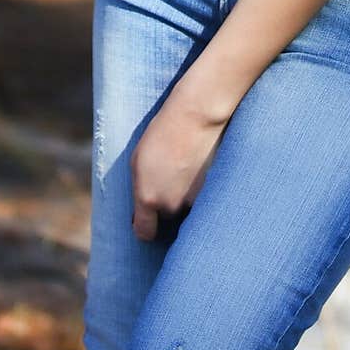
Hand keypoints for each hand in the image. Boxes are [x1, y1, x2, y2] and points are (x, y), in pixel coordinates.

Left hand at [129, 96, 229, 241]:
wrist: (196, 117)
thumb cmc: (162, 133)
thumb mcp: (137, 160)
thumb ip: (140, 189)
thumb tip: (142, 208)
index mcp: (148, 198)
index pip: (145, 232)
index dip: (144, 227)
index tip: (147, 220)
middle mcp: (171, 205)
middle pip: (167, 216)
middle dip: (166, 203)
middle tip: (169, 176)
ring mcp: (193, 200)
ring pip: (185, 207)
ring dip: (184, 195)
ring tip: (185, 167)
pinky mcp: (212, 192)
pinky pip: (202, 199)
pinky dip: (200, 188)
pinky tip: (198, 167)